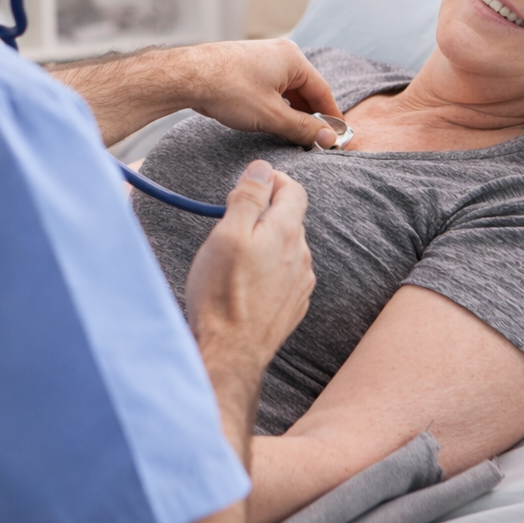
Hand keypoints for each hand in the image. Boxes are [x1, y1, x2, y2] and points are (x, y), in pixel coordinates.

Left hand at [176, 40, 343, 148]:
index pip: (322, 92)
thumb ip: (303, 128)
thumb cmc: (228, 89)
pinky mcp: (246, 67)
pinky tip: (271, 123)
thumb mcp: (271, 115)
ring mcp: (262, 59)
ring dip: (292, 114)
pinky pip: (271, 89)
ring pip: (287, 92)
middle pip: (306, 91)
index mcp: (293, 59)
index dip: (332, 118)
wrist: (186, 77)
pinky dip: (276, 107)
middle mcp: (280, 54)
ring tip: (293, 137)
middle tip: (315, 143)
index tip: (337, 139)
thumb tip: (328, 138)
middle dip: (310, 117)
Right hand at [186, 161, 314, 469]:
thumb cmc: (221, 293)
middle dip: (266, 213)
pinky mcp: (293, 307)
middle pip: (290, 219)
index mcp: (287, 232)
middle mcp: (302, 256)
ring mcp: (300, 284)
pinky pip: (285, 276)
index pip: (294, 190)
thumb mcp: (227, 234)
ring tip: (235, 256)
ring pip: (287, 248)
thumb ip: (249, 197)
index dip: (273, 180)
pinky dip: (268, 269)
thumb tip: (263, 169)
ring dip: (267, 243)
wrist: (229, 353)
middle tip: (232, 222)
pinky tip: (245, 283)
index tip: (251, 185)